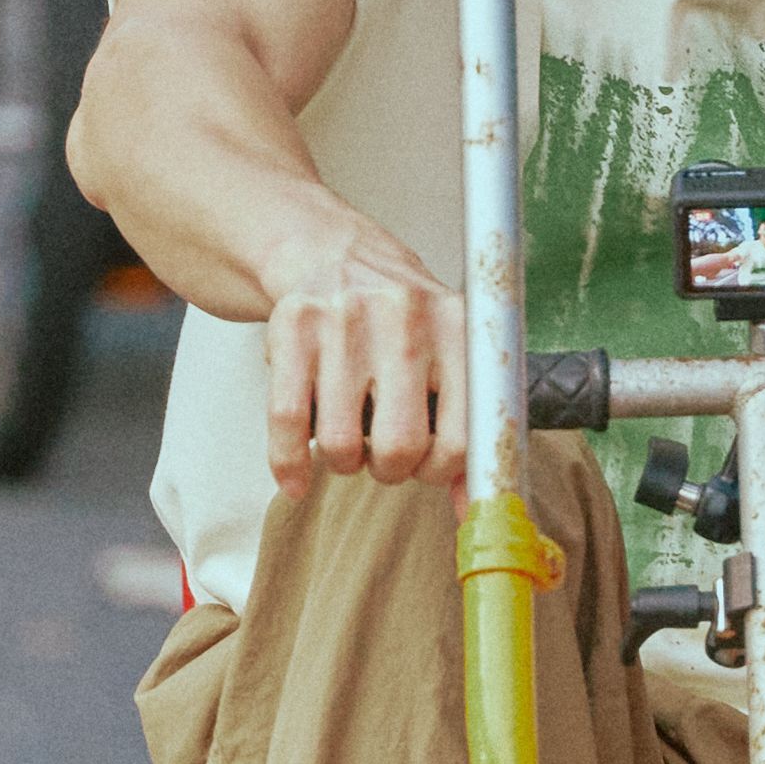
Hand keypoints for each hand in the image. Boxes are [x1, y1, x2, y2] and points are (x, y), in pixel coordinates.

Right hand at [249, 216, 479, 488]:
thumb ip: (468, 431)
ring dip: (344, 462)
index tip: (431, 468)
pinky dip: (290, 466)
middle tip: (386, 454)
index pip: (465, 435)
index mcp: (456, 325)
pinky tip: (297, 476)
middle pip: (401, 447)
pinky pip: (288, 424)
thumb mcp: (447, 355)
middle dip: (392, 469)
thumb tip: (475, 511)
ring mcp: (345, 321)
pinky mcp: (293, 328)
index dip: (444, 469)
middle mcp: (404, 318)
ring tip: (350, 440)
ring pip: (342, 444)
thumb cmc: (398, 318)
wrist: (331, 252)